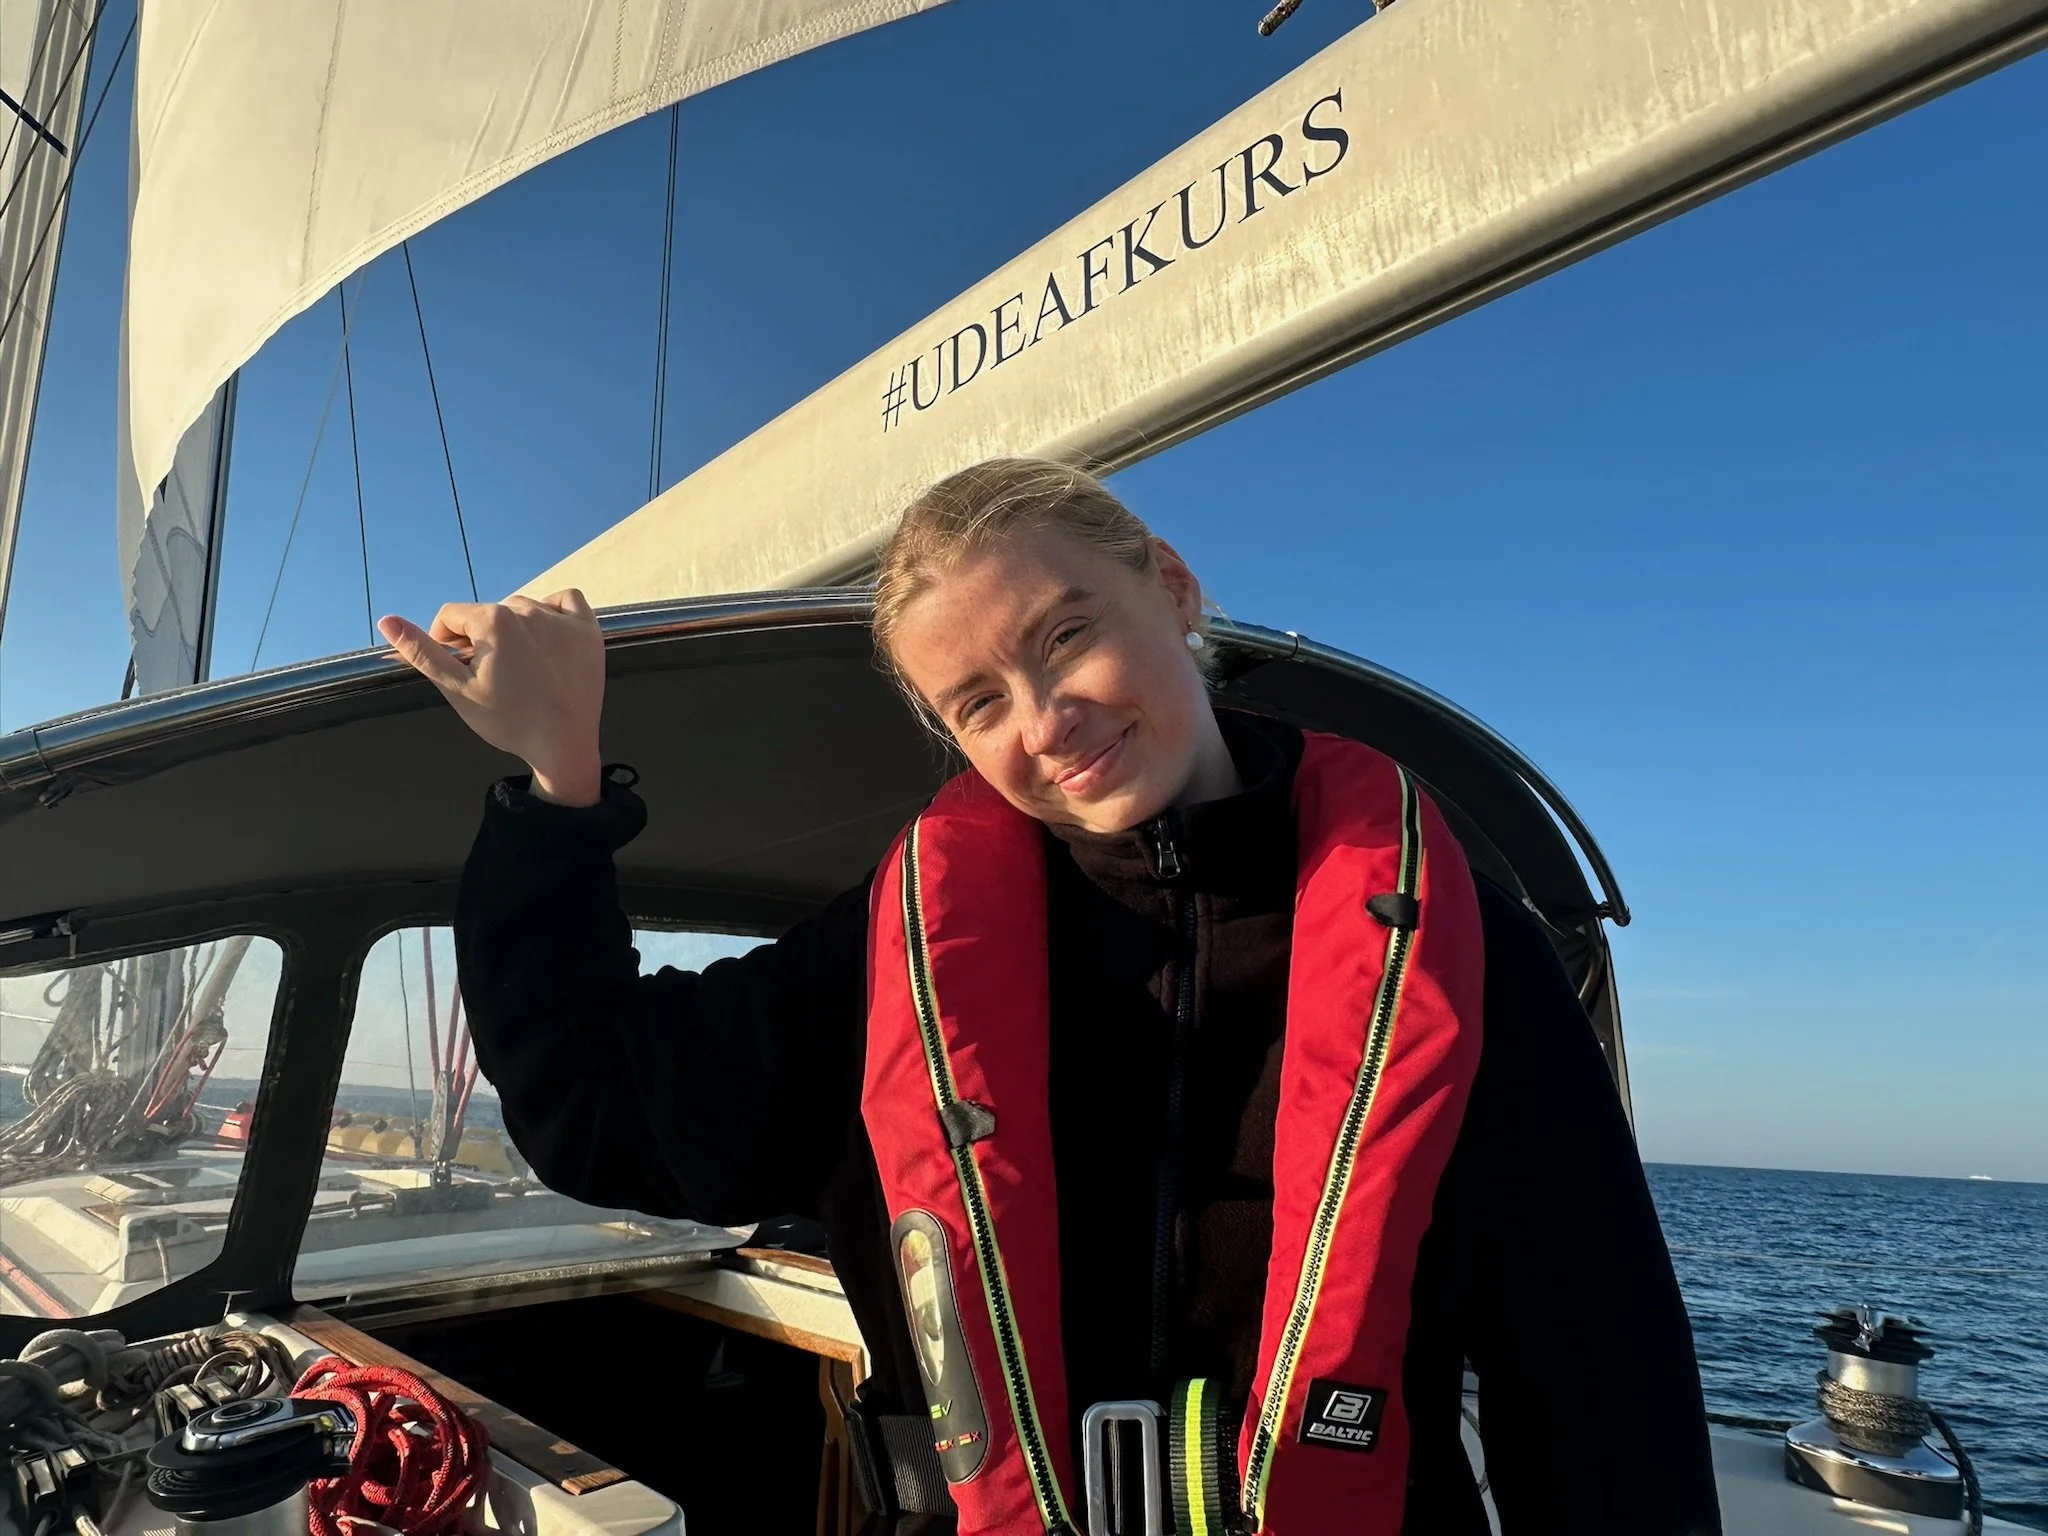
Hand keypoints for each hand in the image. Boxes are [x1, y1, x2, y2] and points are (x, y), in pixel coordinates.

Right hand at [378, 591, 605, 805]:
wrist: (564, 745)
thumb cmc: (508, 721)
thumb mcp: (456, 689)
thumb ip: (422, 652)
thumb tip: (387, 620)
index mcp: (492, 620)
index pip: (451, 616)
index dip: (446, 642)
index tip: (457, 669)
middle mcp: (527, 609)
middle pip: (487, 613)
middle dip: (481, 638)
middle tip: (492, 675)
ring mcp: (562, 619)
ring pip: (523, 607)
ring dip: (514, 627)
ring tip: (520, 665)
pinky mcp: (589, 630)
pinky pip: (567, 601)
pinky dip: (554, 611)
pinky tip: (548, 634)